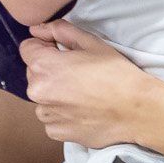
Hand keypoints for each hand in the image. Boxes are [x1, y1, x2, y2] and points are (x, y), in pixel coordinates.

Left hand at [21, 19, 154, 146]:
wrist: (136, 110)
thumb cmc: (116, 73)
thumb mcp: (91, 43)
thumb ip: (59, 30)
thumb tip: (38, 30)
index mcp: (43, 66)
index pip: (28, 48)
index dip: (46, 46)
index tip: (63, 52)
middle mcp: (37, 92)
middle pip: (34, 73)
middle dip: (50, 70)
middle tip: (79, 74)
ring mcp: (46, 115)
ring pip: (43, 97)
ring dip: (55, 94)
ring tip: (83, 94)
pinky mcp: (56, 132)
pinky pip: (52, 117)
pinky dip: (63, 114)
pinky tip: (83, 110)